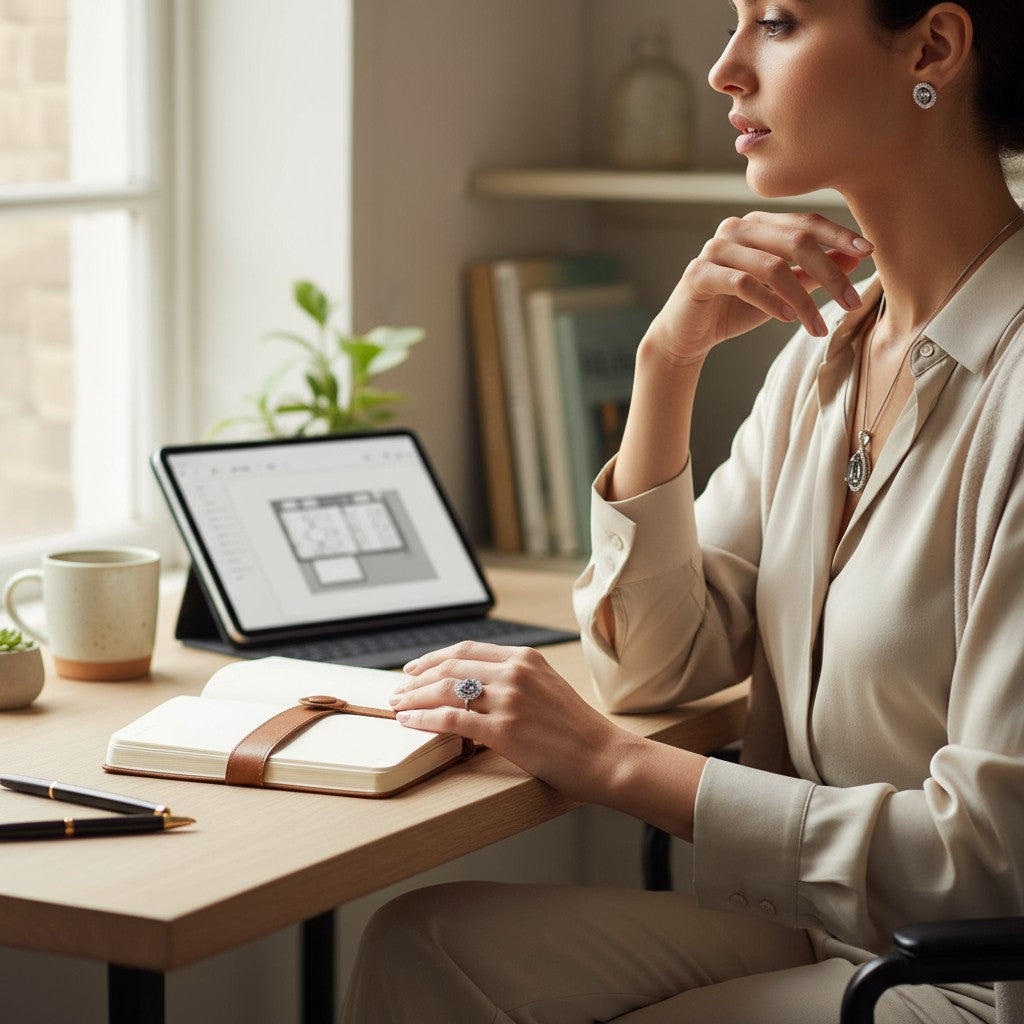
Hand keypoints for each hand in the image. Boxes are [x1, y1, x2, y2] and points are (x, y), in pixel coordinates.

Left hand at [390, 642, 635, 805]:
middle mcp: (515, 673)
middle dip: (416, 679)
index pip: (466, 650)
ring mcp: (509, 700)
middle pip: (450, 667)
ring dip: (414, 698)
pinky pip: (451, 719)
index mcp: (526, 658)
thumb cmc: (578, 730)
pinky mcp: (504, 730)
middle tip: (397, 690)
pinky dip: (424, 719)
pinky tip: (409, 722)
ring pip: (445, 690)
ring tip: (397, 706)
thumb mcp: (548, 687)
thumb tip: (476, 686)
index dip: (434, 658)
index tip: (415, 668)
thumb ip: (516, 679)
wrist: (604, 756)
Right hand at [645, 211, 872, 366]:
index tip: (869, 253)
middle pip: (795, 241)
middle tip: (851, 302)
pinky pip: (743, 284)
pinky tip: (786, 319)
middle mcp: (735, 228)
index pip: (805, 222)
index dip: (839, 235)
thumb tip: (855, 259)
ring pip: (773, 266)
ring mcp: (715, 249)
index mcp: (757, 224)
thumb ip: (812, 273)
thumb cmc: (733, 309)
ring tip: (817, 326)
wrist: (687, 334)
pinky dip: (770, 302)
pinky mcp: (699, 274)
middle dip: (829, 274)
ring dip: (802, 300)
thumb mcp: (781, 291)